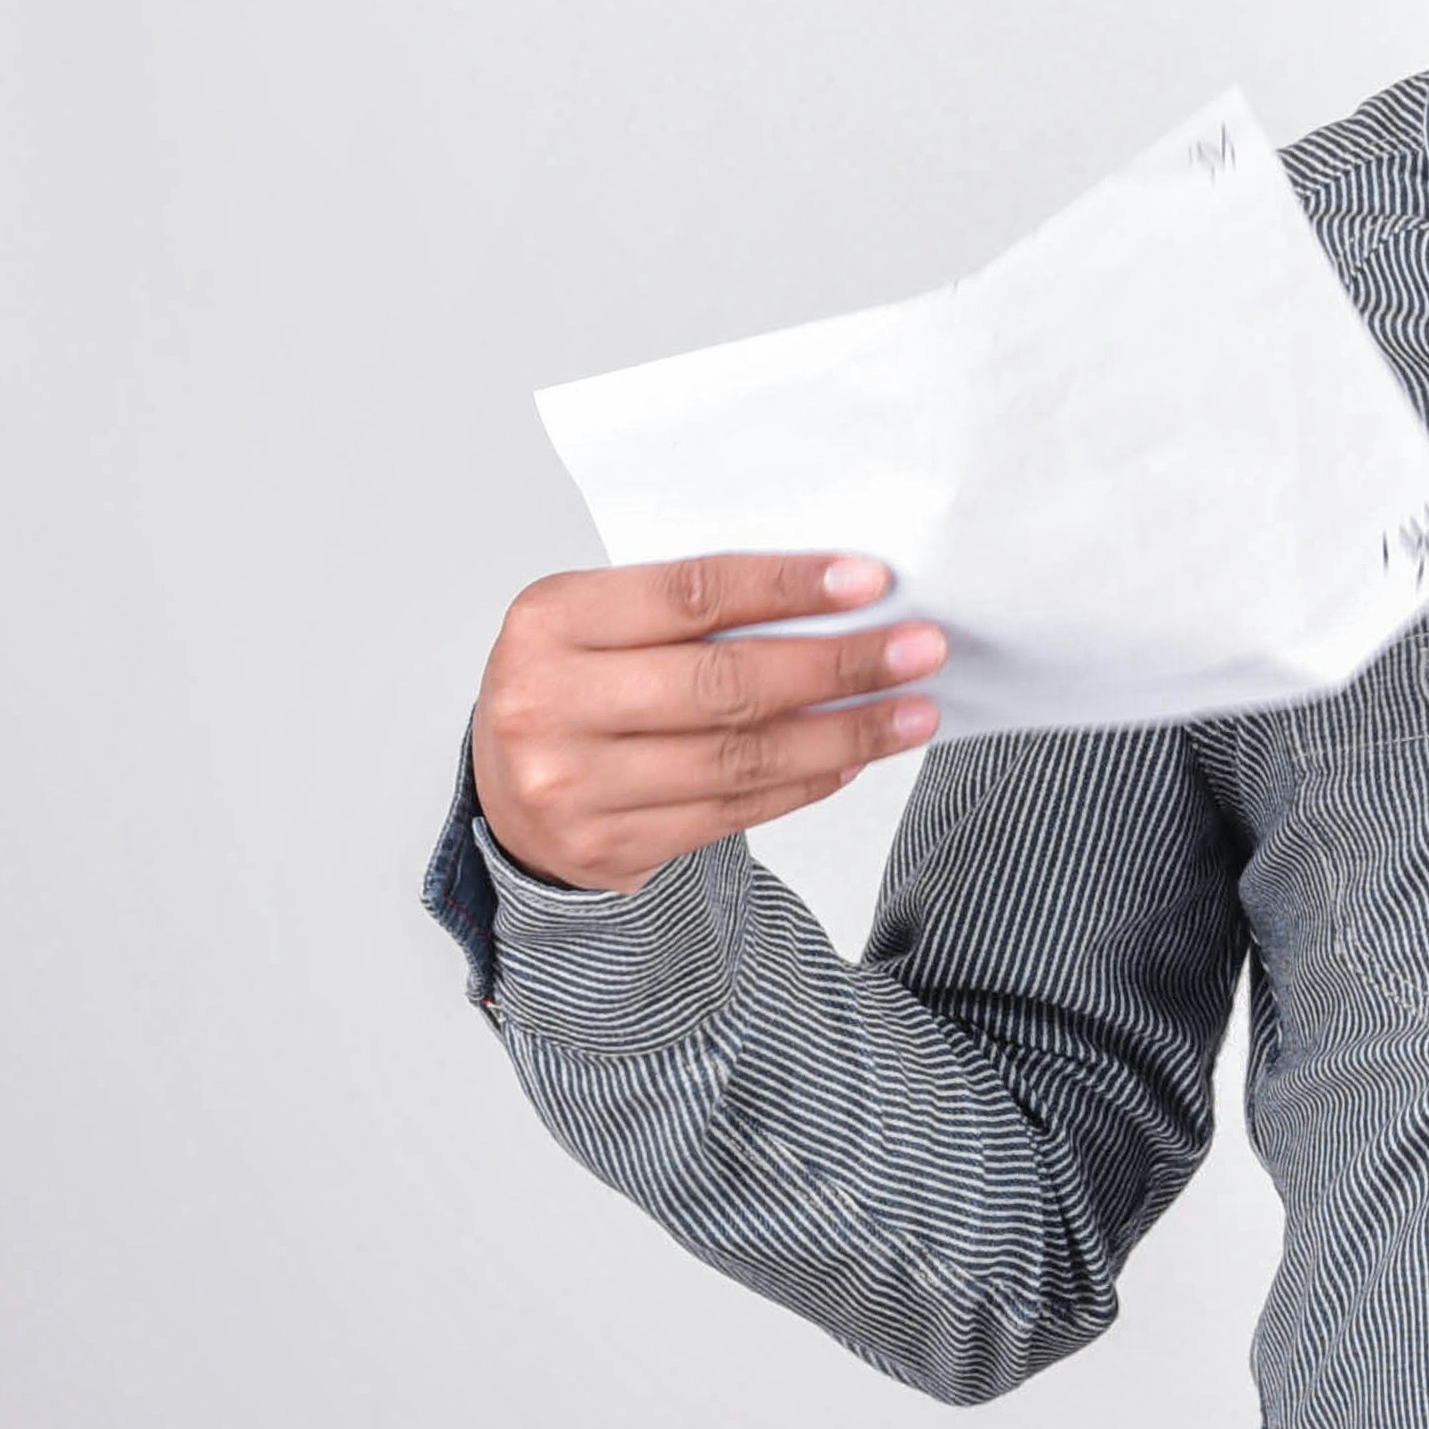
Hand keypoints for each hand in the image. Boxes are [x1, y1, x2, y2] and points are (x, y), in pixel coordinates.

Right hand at [470, 553, 942, 893]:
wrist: (506, 789)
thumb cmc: (574, 683)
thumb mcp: (602, 622)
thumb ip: (691, 610)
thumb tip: (836, 602)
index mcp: (550, 621)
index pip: (691, 592)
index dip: (788, 587)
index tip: (872, 582)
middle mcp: (548, 703)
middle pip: (725, 683)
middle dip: (840, 665)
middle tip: (921, 650)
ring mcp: (573, 785)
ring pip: (739, 758)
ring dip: (844, 735)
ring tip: (913, 712)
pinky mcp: (606, 846)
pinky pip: (732, 812)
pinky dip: (805, 785)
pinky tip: (854, 760)